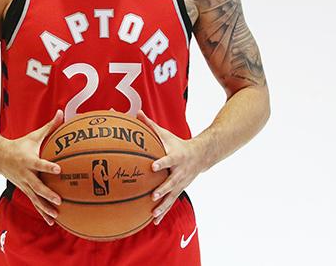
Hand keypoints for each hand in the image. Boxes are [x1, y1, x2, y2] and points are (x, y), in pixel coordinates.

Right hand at [0, 109, 64, 225]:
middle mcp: (26, 174)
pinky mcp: (25, 190)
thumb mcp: (34, 136)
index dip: (49, 167)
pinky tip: (51, 221)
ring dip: (45, 207)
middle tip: (59, 199)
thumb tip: (61, 112)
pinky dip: (42, 212)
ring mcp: (24, 184)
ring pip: (35, 198)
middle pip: (37, 186)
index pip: (40, 164)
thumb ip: (49, 126)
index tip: (59, 170)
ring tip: (56, 214)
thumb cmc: (20, 145)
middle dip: (48, 194)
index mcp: (29, 160)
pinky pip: (34, 203)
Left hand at [137, 109, 206, 224]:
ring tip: (153, 213)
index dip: (161, 163)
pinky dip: (163, 212)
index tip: (153, 166)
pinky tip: (154, 222)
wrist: (200, 156)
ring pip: (171, 196)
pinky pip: (170, 203)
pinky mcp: (179, 190)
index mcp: (176, 157)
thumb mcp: (166, 134)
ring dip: (163, 206)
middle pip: (171, 182)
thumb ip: (150, 125)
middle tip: (153, 196)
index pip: (168, 160)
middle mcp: (179, 172)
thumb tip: (135, 112)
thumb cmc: (177, 144)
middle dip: (162, 189)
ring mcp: (180, 183)